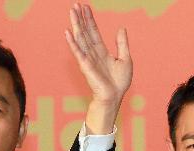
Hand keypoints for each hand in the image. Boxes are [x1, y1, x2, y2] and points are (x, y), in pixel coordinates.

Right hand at [65, 2, 131, 134]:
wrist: (115, 97)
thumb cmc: (119, 83)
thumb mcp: (126, 59)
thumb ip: (122, 44)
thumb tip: (121, 28)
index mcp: (101, 51)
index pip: (93, 31)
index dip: (89, 19)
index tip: (85, 7)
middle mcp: (93, 53)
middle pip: (85, 32)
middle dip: (80, 18)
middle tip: (75, 5)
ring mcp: (88, 59)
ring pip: (80, 38)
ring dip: (75, 25)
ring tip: (71, 12)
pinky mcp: (86, 66)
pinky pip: (78, 52)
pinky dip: (73, 42)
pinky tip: (68, 32)